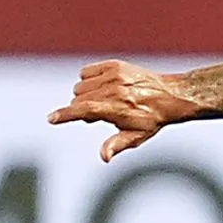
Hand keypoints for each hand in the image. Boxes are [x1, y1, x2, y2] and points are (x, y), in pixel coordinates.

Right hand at [48, 61, 196, 160]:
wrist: (171, 95)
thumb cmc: (151, 119)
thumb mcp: (135, 136)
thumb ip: (116, 145)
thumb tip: (104, 157)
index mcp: (118, 108)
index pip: (84, 110)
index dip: (66, 115)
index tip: (51, 119)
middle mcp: (115, 90)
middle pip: (78, 99)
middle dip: (81, 109)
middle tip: (100, 114)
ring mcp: (115, 75)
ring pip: (80, 86)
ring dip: (85, 95)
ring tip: (103, 101)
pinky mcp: (115, 65)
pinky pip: (86, 72)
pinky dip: (88, 80)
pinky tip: (102, 87)